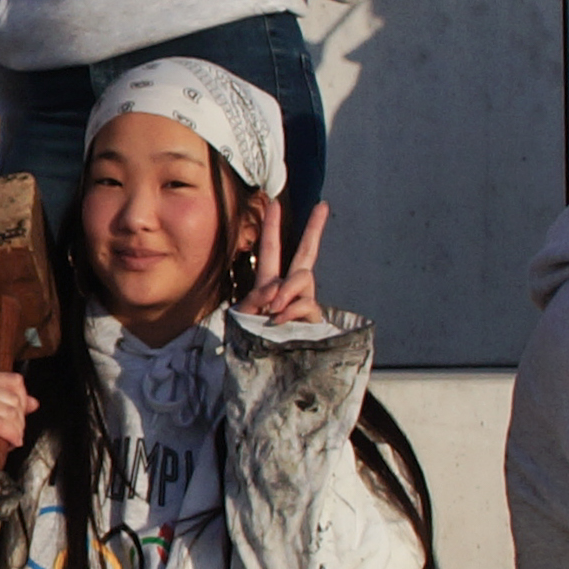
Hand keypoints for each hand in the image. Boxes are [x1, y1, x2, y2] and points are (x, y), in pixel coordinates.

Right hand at [0, 361, 35, 468]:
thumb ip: (11, 404)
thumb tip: (34, 402)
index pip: (14, 381)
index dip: (23, 400)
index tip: (18, 417)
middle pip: (13, 398)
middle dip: (20, 419)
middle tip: (14, 433)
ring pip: (8, 412)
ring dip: (16, 430)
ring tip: (11, 439)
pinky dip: (10, 435)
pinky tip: (11, 442)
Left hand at [246, 200, 331, 327]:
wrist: (265, 366)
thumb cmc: (251, 339)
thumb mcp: (244, 313)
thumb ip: (259, 296)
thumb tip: (278, 288)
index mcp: (270, 282)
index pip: (272, 249)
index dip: (272, 226)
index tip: (274, 202)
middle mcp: (290, 288)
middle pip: (307, 252)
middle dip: (314, 228)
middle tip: (324, 205)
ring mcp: (303, 302)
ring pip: (303, 277)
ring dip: (287, 290)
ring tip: (271, 309)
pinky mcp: (312, 318)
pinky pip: (305, 302)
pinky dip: (290, 309)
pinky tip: (278, 321)